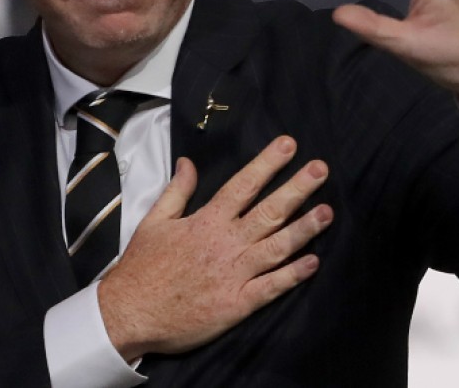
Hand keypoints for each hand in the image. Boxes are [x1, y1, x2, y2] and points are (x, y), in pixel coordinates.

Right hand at [97, 136, 331, 360]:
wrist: (130, 312)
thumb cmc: (141, 267)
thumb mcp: (155, 221)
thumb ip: (177, 191)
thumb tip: (188, 162)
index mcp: (206, 221)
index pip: (243, 185)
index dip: (268, 164)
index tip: (289, 145)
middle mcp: (225, 243)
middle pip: (269, 211)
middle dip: (297, 188)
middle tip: (321, 169)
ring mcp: (234, 275)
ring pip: (277, 247)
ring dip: (304, 229)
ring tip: (328, 212)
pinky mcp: (237, 304)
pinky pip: (271, 287)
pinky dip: (293, 276)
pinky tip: (313, 263)